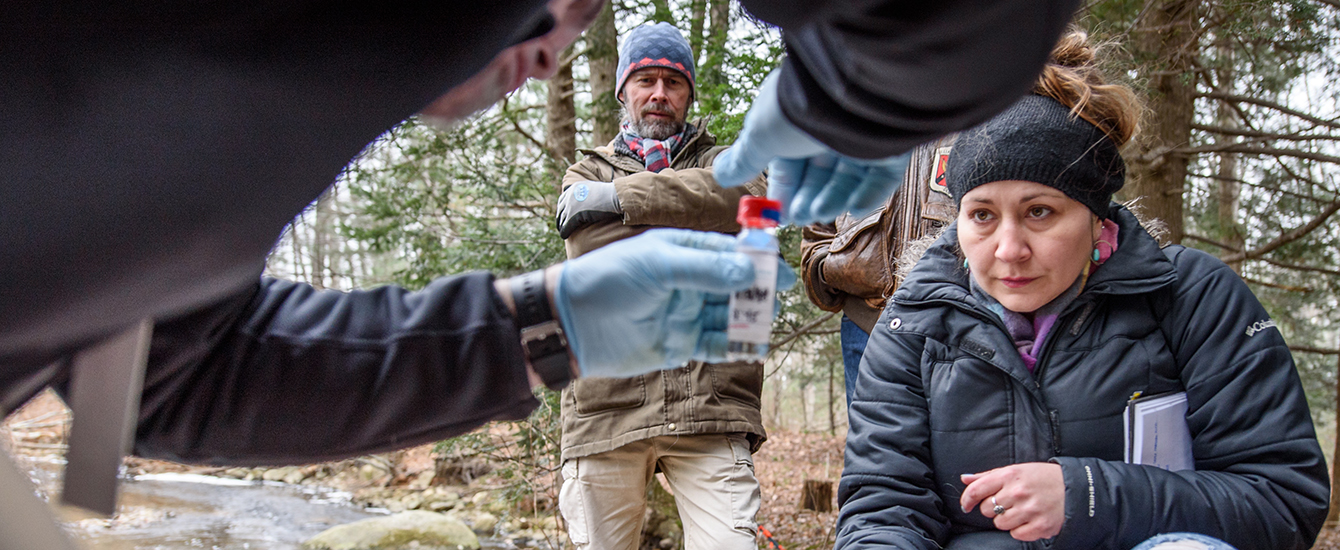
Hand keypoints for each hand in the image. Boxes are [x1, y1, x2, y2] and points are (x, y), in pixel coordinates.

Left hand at [554, 229, 795, 377]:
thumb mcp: (659, 266)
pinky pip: (715, 344)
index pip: (729, 252)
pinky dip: (734, 345)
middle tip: (775, 301)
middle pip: (735, 285)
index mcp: (683, 252)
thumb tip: (749, 270)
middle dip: (757, 293)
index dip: (756, 260)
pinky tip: (751, 347)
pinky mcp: (680, 344)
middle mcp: (688, 282)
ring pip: (729, 316)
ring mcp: (685, 313)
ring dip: (749, 320)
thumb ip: (705, 269)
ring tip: (764, 325)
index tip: (779, 272)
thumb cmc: (609, 280)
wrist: (573, 323)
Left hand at [556, 181, 621, 237]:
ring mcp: (571, 205)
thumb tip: (591, 200)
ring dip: (561, 226)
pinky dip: (564, 232)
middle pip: (560, 209)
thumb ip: (588, 194)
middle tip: (560, 225)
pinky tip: (565, 236)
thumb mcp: (596, 190)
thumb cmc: (611, 194)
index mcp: (575, 187)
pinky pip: (565, 226)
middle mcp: (570, 195)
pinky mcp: (573, 215)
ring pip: (562, 218)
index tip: (562, 214)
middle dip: (559, 218)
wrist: (615, 196)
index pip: (563, 199)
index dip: (562, 208)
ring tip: (563, 232)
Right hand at [712, 70, 911, 225]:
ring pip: (847, 180)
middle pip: (819, 174)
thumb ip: (744, 158)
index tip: (778, 214)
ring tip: (817, 213)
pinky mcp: (890, 147)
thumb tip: (721, 174)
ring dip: (831, 200)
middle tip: (797, 218)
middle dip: (807, 199)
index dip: (783, 190)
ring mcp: (862, 137)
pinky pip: (880, 178)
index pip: (790, 163)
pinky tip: (853, 207)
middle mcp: (830, 128)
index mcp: (798, 122)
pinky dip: (866, 196)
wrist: (851, 89)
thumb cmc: (798, 107)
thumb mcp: (760, 135)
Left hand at [959, 463, 1065, 541]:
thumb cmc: (1042, 478)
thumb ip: (988, 476)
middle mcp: (1018, 492)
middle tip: (1010, 503)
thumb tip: (965, 479)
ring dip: (1007, 520)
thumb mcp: (1016, 470)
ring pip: (1000, 523)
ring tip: (1022, 511)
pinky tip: (1030, 520)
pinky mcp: (1040, 526)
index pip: (977, 489)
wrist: (1075, 487)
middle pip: (986, 509)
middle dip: (993, 508)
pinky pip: (1016, 534)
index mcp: (1010, 475)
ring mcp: (1029, 510)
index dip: (967, 499)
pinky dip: (1020, 530)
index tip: (966, 505)